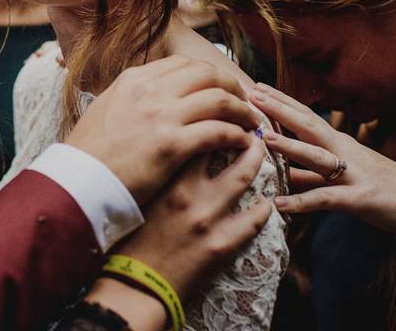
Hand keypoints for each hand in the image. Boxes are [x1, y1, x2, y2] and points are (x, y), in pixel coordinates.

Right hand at [66, 56, 261, 203]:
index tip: (222, 88)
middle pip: (207, 75)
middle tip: (245, 102)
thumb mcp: (106, 108)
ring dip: (241, 110)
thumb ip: (132, 95)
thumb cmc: (89, 152)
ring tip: (250, 123)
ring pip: (219, 100)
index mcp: (134, 80)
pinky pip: (218, 131)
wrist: (78, 181)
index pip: (184, 64)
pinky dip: (236, 135)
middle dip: (233, 87)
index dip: (210, 75)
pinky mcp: (172, 145)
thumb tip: (151, 90)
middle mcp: (149, 91)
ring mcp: (161, 116)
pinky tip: (241, 143)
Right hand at [114, 132, 272, 298]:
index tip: (218, 111)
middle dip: (240, 132)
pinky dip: (263, 207)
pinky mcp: (223, 244)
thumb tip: (160, 142)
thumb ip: (149, 168)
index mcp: (163, 179)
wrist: (135, 284)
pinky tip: (266, 202)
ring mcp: (208, 218)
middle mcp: (187, 193)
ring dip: (256, 160)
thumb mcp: (135, 194)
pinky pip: (254, 219)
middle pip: (223, 147)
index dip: (209, 118)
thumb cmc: (129, 237)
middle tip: (249, 125)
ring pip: (244, 177)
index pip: (192, 134)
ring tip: (261, 151)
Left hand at [250, 83, 395, 234]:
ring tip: (264, 139)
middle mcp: (344, 152)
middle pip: (308, 125)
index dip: (281, 102)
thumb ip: (312, 174)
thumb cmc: (385, 186)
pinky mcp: (360, 198)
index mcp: (339, 144)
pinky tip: (280, 205)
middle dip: (279, 110)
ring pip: (317, 157)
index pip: (306, 116)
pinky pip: (327, 199)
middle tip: (252, 94)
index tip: (255, 87)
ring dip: (290, 147)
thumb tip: (281, 171)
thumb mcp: (344, 176)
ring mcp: (353, 173)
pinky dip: (303, 202)